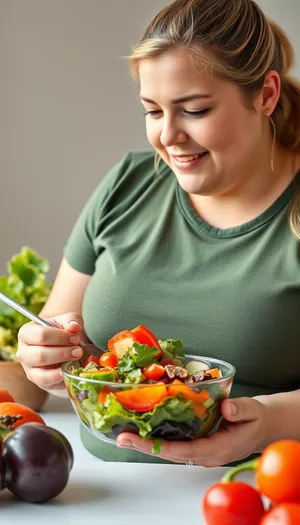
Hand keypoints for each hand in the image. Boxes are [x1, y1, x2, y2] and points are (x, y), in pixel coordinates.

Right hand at [17, 313, 83, 390]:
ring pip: (41, 369)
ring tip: (76, 357)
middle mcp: (23, 350)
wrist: (59, 347)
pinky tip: (68, 369)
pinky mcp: (35, 379)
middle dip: (63, 352)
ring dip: (62, 363)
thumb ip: (71, 320)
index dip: (61, 337)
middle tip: (79, 350)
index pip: (41, 335)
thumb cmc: (60, 332)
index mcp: (26, 332)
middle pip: (41, 354)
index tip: (76, 338)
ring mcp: (27, 367)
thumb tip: (74, 326)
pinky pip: (44, 380)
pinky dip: (58, 376)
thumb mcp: (66, 322)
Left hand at [117, 397, 268, 465]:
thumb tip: (225, 408)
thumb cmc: (257, 419)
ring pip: (169, 450)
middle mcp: (205, 454)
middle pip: (170, 453)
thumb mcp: (253, 411)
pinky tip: (142, 429)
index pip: (186, 451)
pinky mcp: (196, 443)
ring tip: (124, 434)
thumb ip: (240, 409)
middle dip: (145, 446)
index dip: (163, 447)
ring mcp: (199, 450)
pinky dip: (156, 437)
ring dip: (146, 443)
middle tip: (121, 438)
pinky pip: (174, 443)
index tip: (143, 441)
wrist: (261, 426)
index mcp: (218, 449)